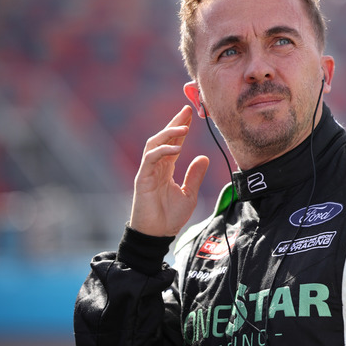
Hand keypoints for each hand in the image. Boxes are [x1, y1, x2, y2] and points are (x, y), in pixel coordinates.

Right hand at [128, 105, 209, 236]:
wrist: (157, 235)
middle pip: (162, 138)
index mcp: (165, 169)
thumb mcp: (189, 194)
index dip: (180, 127)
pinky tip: (177, 148)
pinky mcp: (142, 179)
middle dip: (174, 123)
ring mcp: (147, 171)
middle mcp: (155, 167)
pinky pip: (150, 159)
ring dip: (168, 134)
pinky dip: (162, 151)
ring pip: (154, 144)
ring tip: (184, 128)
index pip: (172, 143)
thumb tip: (203, 157)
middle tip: (187, 111)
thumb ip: (195, 175)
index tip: (190, 114)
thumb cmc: (170, 217)